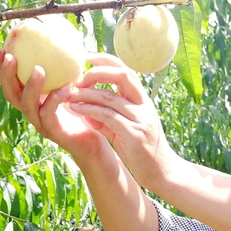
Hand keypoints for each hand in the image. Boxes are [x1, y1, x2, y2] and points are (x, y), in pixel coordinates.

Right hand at [0, 49, 109, 162]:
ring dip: (31, 86)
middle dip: (7, 75)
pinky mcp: (52, 132)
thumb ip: (67, 65)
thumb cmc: (83, 107)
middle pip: (11, 93)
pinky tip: (65, 87)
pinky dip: (55, 100)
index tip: (3, 48)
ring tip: (39, 70)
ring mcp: (40, 122)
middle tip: (10, 57)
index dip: (1, 67)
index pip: (9, 82)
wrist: (93, 137)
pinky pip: (49, 114)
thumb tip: (67, 36)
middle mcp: (31, 110)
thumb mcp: (74, 81)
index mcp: (31, 97)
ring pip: (27, 105)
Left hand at [67, 54, 179, 190]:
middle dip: (97, 72)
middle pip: (122, 76)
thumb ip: (108, 116)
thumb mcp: (125, 129)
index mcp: (143, 101)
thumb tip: (85, 106)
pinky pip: (108, 116)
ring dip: (86, 93)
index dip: (106, 61)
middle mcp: (144, 106)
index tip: (87, 57)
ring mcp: (140, 119)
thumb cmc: (142, 151)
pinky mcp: (133, 134)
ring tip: (69, 93)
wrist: (162, 172)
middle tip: (77, 78)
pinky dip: (89, 110)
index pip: (126, 71)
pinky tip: (75, 109)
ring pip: (110, 97)